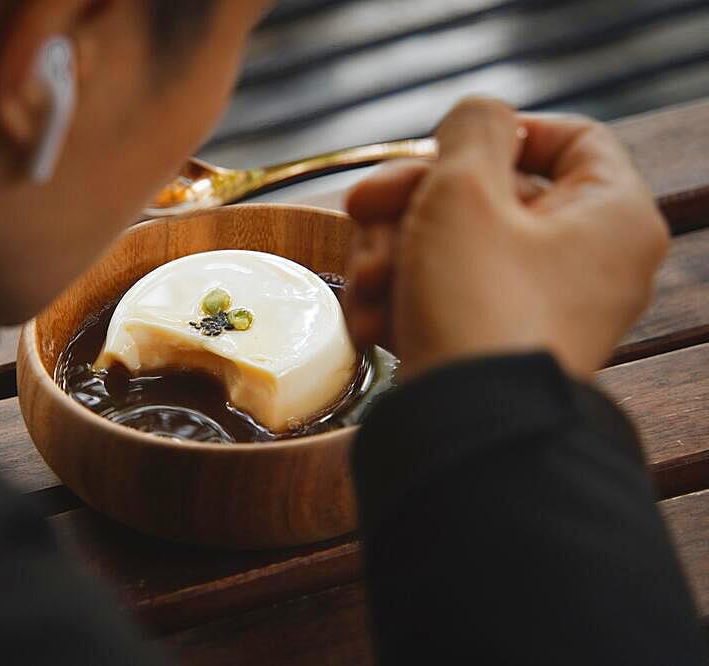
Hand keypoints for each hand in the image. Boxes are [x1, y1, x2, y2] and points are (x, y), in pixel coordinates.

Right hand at [345, 98, 668, 380]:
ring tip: (369, 284)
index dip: (498, 133)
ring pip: (457, 247)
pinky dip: (408, 300)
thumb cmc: (477, 304)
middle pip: (492, 196)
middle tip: (360, 208)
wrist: (464, 427)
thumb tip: (479, 118)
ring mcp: (545, 307)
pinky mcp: (500, 343)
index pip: (571, 138)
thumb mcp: (464, 191)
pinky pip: (453, 297)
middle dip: (411, 203)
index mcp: (611, 214)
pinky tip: (375, 321)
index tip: (441, 150)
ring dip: (395, 255)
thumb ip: (472, 128)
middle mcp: (589, 261)